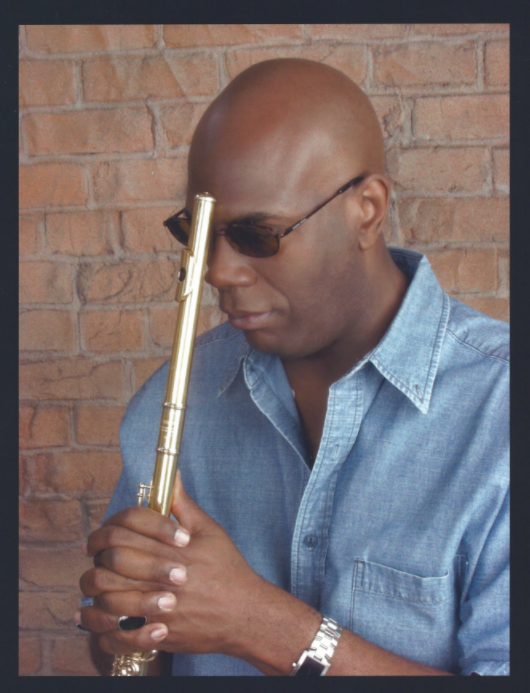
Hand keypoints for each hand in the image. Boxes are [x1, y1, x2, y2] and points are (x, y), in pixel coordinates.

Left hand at [78, 472, 269, 658]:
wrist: (244, 613)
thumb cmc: (227, 569)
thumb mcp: (209, 531)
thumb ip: (183, 505)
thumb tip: (171, 477)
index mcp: (171, 550)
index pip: (123, 533)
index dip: (104, 532)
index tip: (99, 538)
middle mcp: (161, 578)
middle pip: (110, 564)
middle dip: (96, 559)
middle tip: (95, 558)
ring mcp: (157, 609)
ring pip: (107, 598)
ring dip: (95, 590)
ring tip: (96, 584)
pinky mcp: (156, 636)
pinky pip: (114, 634)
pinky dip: (98, 626)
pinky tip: (96, 615)